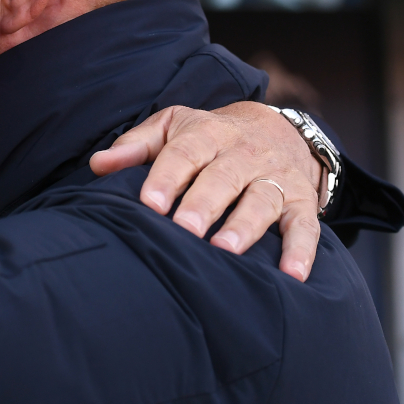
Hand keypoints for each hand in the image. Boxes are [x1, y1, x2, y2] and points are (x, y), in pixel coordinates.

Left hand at [89, 103, 322, 281]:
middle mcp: (244, 153)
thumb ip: (135, 146)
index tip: (149, 203)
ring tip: (226, 250)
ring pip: (262, 199)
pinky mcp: (302, 200)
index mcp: (207, 133)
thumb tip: (98, 164)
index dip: (166, 177)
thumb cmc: (207, 136)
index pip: (184, 152)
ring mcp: (276, 176)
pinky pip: (305, 225)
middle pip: (223, 177)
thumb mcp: (172, 128)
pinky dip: (302, 250)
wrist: (276, 128)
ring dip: (246, 226)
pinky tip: (292, 276)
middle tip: (185, 230)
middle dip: (204, 204)